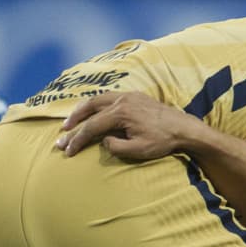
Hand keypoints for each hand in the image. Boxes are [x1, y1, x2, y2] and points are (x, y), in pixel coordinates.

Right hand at [56, 92, 198, 159]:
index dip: (78, 139)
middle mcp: (122, 100)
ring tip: (71, 120)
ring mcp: (128, 96)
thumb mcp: (138, 150)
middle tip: (62, 134)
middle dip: (74, 122)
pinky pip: (108, 97)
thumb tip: (103, 141)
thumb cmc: (162, 141)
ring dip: (82, 109)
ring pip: (97, 99)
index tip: (67, 150)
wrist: (183, 128)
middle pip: (90, 108)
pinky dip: (96, 103)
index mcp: (121, 114)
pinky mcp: (134, 96)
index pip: (92, 127)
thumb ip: (116, 147)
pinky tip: (92, 110)